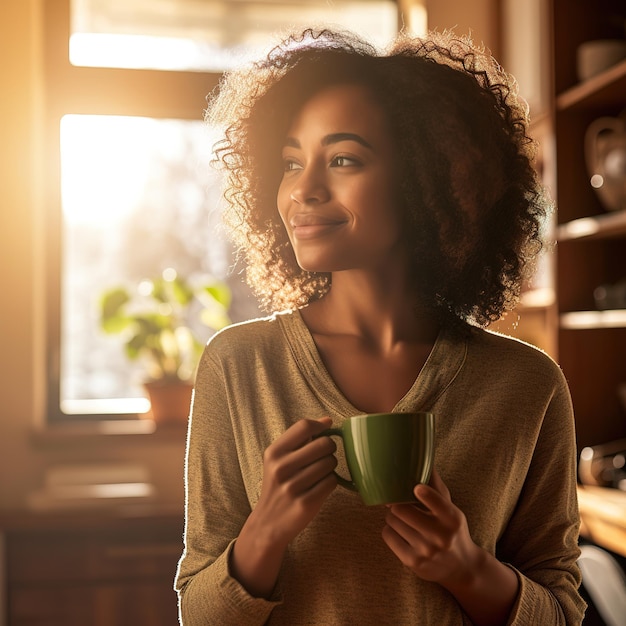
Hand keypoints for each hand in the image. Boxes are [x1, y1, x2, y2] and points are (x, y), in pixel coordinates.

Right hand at [231, 417, 336, 597]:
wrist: (268, 523)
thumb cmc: (278, 485)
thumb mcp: (279, 459)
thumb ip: (301, 438)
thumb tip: (328, 421)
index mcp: (274, 452)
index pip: (304, 426)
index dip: (320, 427)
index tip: (324, 433)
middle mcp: (281, 468)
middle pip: (323, 444)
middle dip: (329, 449)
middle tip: (324, 457)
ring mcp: (293, 487)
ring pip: (330, 463)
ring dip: (331, 467)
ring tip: (320, 474)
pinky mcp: (306, 504)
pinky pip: (332, 482)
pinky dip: (330, 482)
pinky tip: (320, 487)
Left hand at [382, 469, 481, 588]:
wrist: (461, 567)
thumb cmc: (452, 529)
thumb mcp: (451, 508)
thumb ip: (435, 484)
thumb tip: (423, 456)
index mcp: (452, 518)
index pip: (437, 501)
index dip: (424, 493)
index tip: (416, 488)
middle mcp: (441, 536)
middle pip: (401, 509)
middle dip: (396, 503)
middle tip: (399, 502)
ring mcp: (426, 551)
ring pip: (392, 521)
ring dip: (393, 516)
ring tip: (402, 519)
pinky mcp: (412, 562)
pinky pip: (387, 535)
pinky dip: (389, 530)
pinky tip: (400, 532)